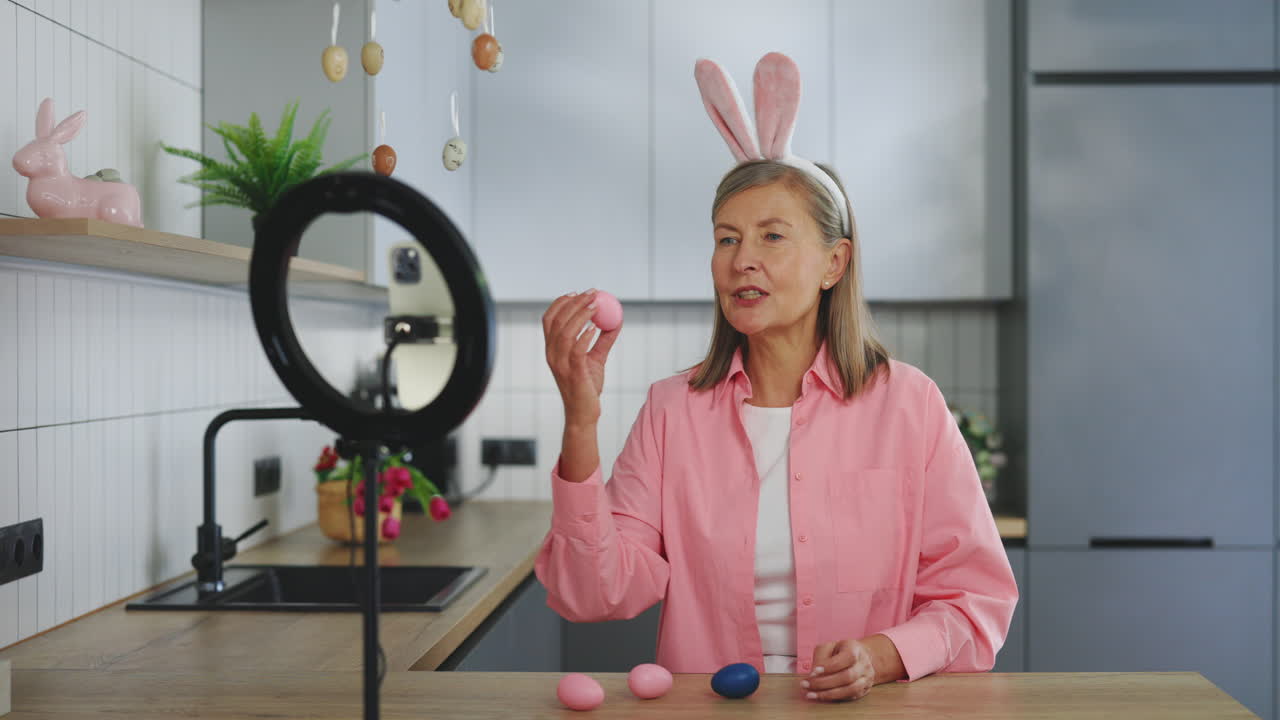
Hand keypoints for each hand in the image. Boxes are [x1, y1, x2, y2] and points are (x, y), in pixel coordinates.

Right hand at [542, 290, 620, 426]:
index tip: (576, 293)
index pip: (549, 320)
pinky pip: (576, 350)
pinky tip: (595, 327)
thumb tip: (616, 320)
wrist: (584, 413)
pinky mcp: (573, 373)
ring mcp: (561, 365)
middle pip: (557, 321)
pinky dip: (585, 336)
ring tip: (596, 305)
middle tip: (592, 293)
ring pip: (566, 332)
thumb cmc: (587, 386)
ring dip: (581, 315)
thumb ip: (603, 340)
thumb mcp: (595, 358)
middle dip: (574, 303)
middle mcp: (552, 355)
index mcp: (552, 349)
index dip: (560, 303)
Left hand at [801, 638, 875, 701]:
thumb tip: (813, 675)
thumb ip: (821, 657)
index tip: (812, 672)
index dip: (829, 666)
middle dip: (824, 683)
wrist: (860, 657)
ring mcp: (866, 678)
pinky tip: (820, 696)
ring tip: (811, 694)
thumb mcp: (829, 647)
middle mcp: (864, 664)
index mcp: (855, 649)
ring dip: (828, 694)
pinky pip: (850, 697)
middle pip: (848, 676)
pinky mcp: (864, 690)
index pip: (847, 657)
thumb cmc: (840, 651)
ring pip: (850, 690)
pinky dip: (834, 698)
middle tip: (806, 685)